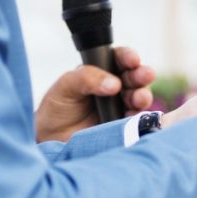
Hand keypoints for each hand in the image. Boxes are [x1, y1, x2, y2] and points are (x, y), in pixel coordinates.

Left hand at [35, 47, 154, 142]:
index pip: (119, 59)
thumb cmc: (57, 109)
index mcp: (101, 71)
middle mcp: (115, 86)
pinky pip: (137, 120)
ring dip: (143, 95)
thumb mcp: (66, 86)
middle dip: (142, 74)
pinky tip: (133, 116)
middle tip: (144, 75)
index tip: (132, 60)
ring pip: (139, 97)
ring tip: (139, 98)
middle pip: (135, 76)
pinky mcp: (124, 125)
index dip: (128, 57)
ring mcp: (121, 106)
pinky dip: (138, 117)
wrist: (51, 140)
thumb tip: (114, 83)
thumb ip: (87, 78)